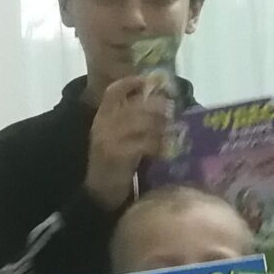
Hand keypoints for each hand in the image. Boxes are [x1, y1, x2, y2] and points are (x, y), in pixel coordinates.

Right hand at [85, 74, 177, 208]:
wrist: (99, 193)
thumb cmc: (114, 164)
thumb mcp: (118, 138)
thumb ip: (132, 123)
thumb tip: (160, 107)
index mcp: (102, 118)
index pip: (112, 92)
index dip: (130, 83)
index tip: (148, 80)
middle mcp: (103, 125)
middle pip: (134, 106)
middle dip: (156, 106)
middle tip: (172, 109)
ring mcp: (108, 139)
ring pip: (141, 123)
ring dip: (161, 125)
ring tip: (174, 129)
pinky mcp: (117, 155)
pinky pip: (143, 144)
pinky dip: (158, 145)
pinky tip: (166, 149)